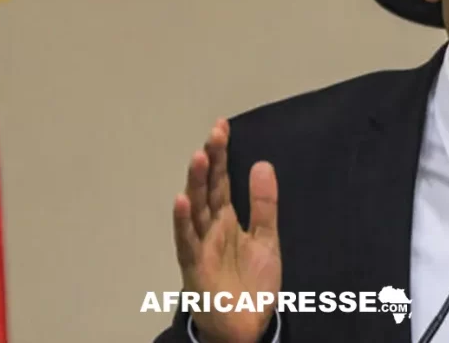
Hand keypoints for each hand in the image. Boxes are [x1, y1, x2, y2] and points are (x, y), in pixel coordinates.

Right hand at [172, 119, 281, 342]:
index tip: (221, 127)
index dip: (221, 155)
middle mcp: (210, 228)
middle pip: (207, 188)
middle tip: (215, 133)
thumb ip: (264, 203)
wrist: (246, 325)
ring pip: (195, 209)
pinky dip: (183, 221)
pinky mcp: (195, 266)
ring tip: (199, 156)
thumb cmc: (251, 283)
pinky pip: (187, 241)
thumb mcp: (266, 238)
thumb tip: (263, 164)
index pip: (221, 180)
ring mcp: (200, 245)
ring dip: (195, 184)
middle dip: (210, 161)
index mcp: (226, 219)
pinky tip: (182, 200)